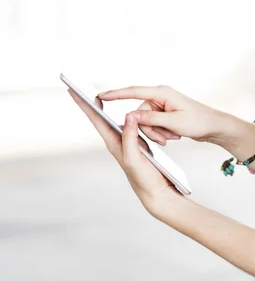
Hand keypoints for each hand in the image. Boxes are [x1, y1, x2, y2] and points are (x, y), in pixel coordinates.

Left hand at [67, 90, 176, 210]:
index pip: (96, 119)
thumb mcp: (134, 157)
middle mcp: (117, 141)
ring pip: (116, 121)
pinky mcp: (137, 144)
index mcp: (113, 143)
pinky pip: (131, 126)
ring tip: (97, 97)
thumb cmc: (143, 177)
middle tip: (78, 89)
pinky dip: (129, 116)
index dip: (84, 105)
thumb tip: (128, 115)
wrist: (155, 191)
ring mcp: (127, 142)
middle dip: (90, 104)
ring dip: (106, 109)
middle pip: (101, 118)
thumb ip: (130, 137)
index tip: (73, 92)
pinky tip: (129, 113)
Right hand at [97, 84, 227, 145]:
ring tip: (172, 137)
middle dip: (150, 129)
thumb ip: (151, 119)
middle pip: (139, 113)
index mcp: (162, 93)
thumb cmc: (198, 121)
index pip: (134, 91)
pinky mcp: (164, 113)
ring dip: (157, 132)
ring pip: (145, 122)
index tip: (100, 96)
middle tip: (166, 139)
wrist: (213, 126)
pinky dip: (161, 132)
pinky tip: (174, 135)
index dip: (116, 94)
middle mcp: (160, 96)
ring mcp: (162, 104)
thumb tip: (130, 115)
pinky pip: (153, 124)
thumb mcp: (174, 122)